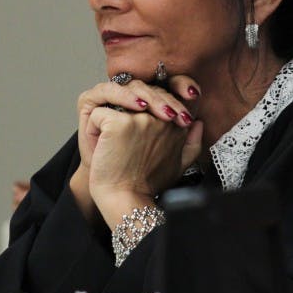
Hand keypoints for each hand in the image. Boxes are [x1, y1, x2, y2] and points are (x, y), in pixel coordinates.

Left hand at [74, 75, 203, 227]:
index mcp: (176, 124)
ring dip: (108, 121)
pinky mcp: (119, 123)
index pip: (164, 93)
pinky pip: (98, 113)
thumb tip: (199, 123)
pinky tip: (103, 148)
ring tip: (112, 146)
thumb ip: (192, 143)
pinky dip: (93, 130)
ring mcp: (141, 118)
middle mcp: (162, 118)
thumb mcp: (178, 166)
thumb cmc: (147, 185)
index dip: (153, 98)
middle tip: (123, 145)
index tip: (142, 115)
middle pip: (139, 91)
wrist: (125, 201)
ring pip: (116, 101)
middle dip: (125, 109)